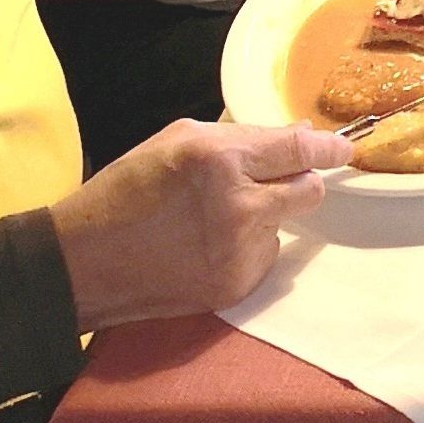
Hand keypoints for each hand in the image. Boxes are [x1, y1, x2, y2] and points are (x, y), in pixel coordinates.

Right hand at [50, 120, 350, 331]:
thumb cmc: (126, 192)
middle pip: (310, 190)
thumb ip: (242, 138)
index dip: (328, 147)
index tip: (343, 148)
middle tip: (271, 182)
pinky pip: (264, 257)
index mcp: (219, 160)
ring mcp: (238, 251)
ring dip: (266, 217)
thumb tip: (301, 136)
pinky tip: (207, 248)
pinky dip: (248, 248)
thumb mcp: (178, 142)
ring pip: (286, 224)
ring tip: (216, 220)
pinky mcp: (234, 286)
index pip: (299, 149)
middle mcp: (237, 206)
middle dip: (299, 181)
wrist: (80, 265)